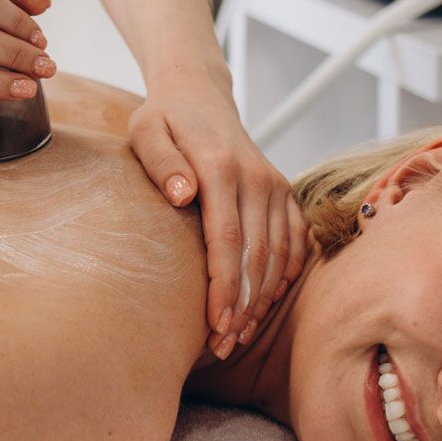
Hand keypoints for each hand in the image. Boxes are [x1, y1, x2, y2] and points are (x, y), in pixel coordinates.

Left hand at [128, 74, 305, 359]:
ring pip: (278, 255)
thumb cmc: (163, 120)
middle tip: (222, 345)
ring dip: (261, 299)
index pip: (227, 238)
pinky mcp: (285, 193)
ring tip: (239, 335)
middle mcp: (258, 177)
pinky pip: (295, 242)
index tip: (215, 323)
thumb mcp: (146, 132)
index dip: (224, 286)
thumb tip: (183, 195)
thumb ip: (162, 163)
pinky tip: (265, 304)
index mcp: (221, 165)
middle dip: (241, 305)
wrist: (199, 95)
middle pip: (256, 255)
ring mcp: (276, 185)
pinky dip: (283, 276)